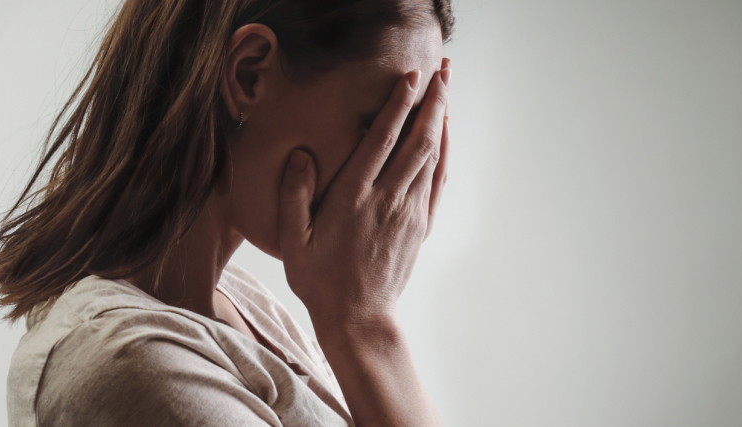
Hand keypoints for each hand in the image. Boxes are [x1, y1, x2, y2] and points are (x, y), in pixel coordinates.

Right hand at [278, 60, 450, 324]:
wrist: (358, 317)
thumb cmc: (319, 279)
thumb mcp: (294, 240)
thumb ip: (295, 195)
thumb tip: (300, 155)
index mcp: (352, 198)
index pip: (380, 141)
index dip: (396, 106)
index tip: (408, 78)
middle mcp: (386, 199)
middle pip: (416, 140)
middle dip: (431, 102)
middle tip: (442, 70)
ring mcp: (408, 212)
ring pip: (431, 156)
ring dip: (441, 119)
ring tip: (447, 89)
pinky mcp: (420, 225)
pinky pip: (437, 180)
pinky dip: (443, 152)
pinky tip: (444, 133)